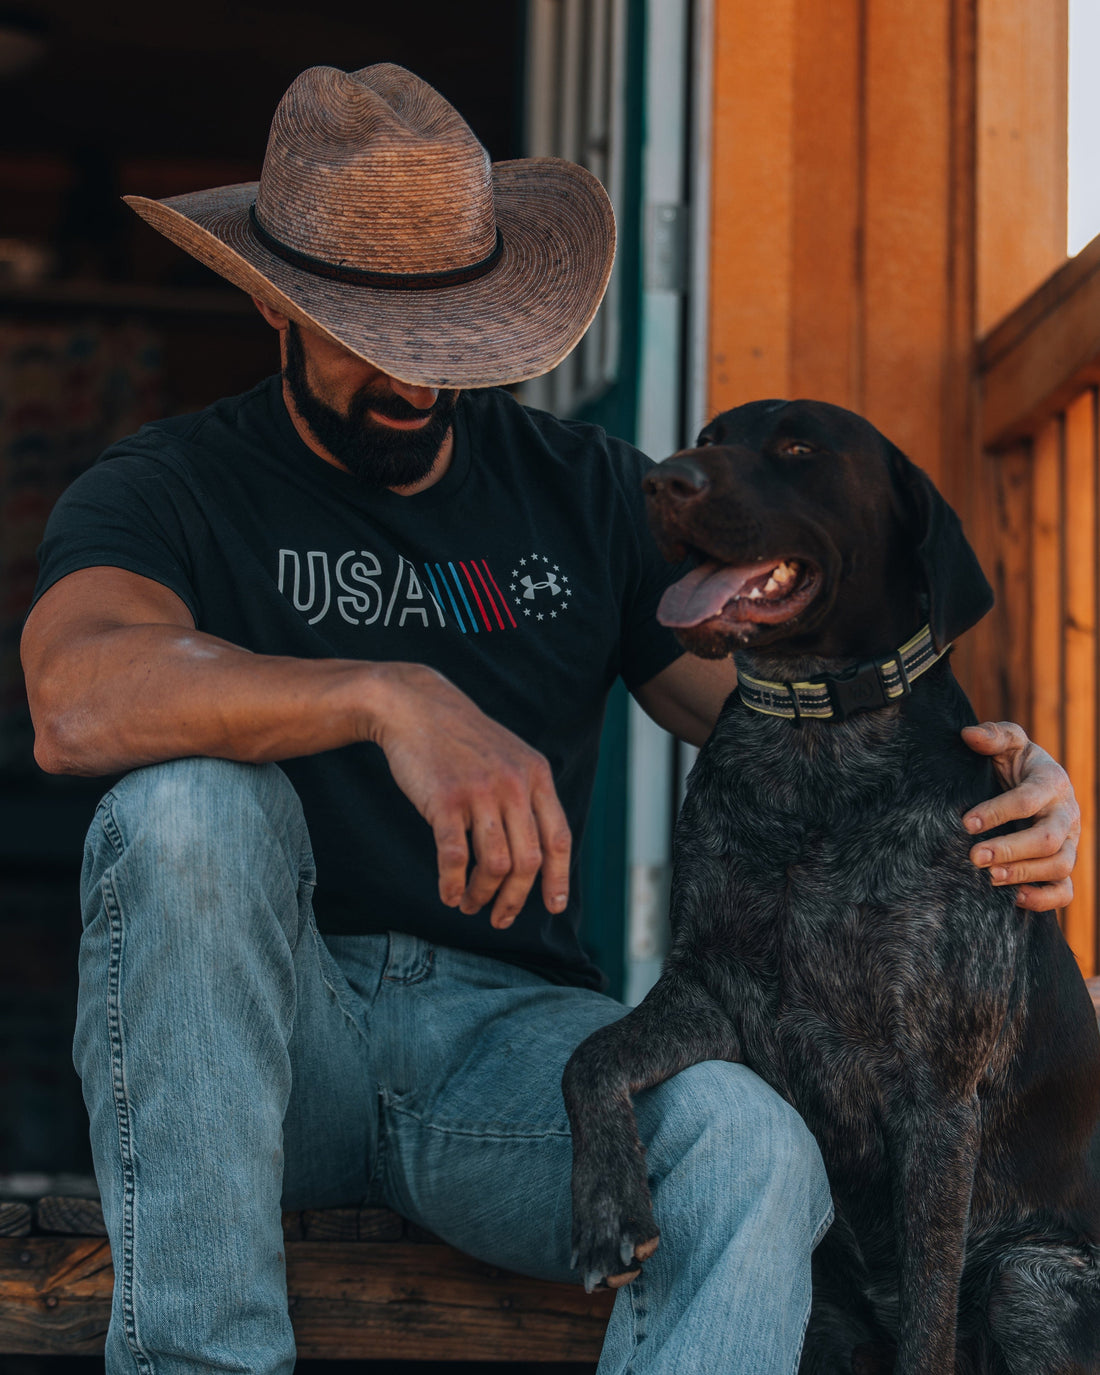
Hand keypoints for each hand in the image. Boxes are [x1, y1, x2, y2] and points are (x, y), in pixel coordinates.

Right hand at [368, 663, 571, 929]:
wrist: (415, 706)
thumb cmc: (461, 739)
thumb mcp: (510, 756)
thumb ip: (527, 793)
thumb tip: (538, 849)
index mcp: (537, 775)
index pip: (558, 839)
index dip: (558, 878)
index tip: (552, 907)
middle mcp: (515, 785)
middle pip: (528, 861)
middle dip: (514, 899)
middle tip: (499, 917)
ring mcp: (481, 792)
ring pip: (495, 865)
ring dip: (483, 895)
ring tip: (470, 904)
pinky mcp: (446, 800)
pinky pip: (455, 857)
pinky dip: (452, 884)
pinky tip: (448, 894)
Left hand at [960, 721, 1079, 909]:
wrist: (1033, 782)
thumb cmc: (1016, 761)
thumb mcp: (1008, 742)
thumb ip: (993, 735)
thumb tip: (968, 735)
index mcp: (1051, 781)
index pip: (1029, 799)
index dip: (998, 812)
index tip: (966, 822)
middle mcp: (1065, 814)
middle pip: (1048, 839)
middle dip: (1011, 849)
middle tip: (974, 857)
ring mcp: (1068, 842)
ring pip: (1060, 866)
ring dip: (1025, 874)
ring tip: (990, 877)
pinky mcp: (1064, 864)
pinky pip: (1065, 890)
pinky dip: (1044, 899)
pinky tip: (1013, 897)